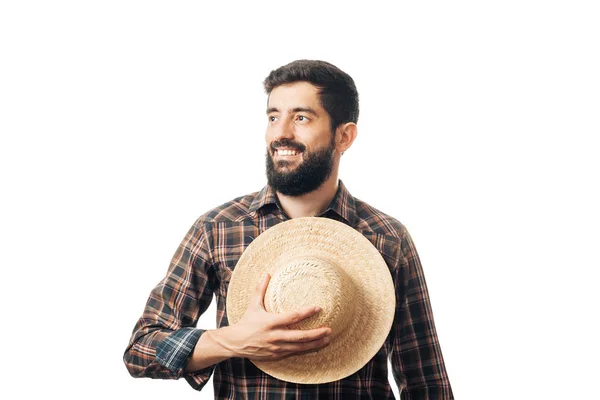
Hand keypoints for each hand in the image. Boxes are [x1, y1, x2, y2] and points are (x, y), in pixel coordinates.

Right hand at [213, 274, 330, 360]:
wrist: (236, 343)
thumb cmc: (246, 322)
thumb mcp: (253, 305)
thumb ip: (260, 289)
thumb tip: (267, 273)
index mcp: (271, 322)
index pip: (293, 317)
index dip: (306, 312)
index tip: (318, 307)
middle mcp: (275, 336)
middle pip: (300, 336)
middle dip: (316, 333)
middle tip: (329, 329)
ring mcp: (277, 347)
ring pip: (300, 347)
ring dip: (315, 343)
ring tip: (327, 339)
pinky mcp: (277, 355)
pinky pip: (294, 353)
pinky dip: (306, 350)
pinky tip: (315, 347)